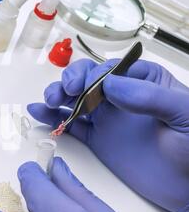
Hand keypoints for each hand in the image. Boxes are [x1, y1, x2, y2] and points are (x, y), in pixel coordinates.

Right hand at [28, 59, 188, 211]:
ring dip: (56, 97)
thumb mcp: (185, 114)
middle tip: (63, 93)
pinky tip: (37, 112)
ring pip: (74, 100)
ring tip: (47, 102)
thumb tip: (110, 85)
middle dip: (70, 82)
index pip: (110, 71)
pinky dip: (53, 119)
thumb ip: (150, 97)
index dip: (92, 76)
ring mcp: (107, 119)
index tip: (85, 89)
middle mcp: (121, 97)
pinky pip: (72, 126)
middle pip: (87, 81)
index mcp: (144, 82)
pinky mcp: (98, 140)